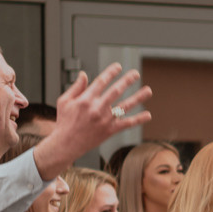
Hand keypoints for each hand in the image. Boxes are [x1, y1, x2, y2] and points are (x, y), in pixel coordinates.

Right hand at [33, 63, 150, 177]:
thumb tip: (84, 74)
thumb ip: (76, 87)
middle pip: (116, 91)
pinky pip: (127, 124)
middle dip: (127, 81)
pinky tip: (148, 115)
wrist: (66, 144)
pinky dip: (138, 119)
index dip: (111, 72)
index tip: (118, 67)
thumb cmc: (64, 122)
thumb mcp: (64, 101)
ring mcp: (105, 120)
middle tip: (135, 74)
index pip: (101, 81)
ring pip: (125, 106)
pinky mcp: (109, 131)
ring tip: (148, 90)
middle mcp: (97, 108)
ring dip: (138, 97)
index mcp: (85, 99)